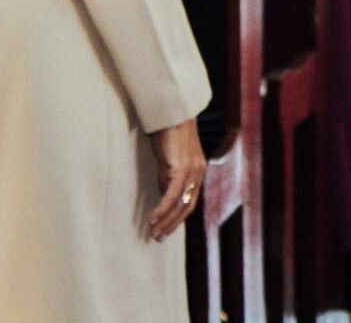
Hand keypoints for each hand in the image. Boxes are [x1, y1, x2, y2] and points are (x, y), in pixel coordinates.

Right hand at [146, 120, 205, 241]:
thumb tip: (162, 190)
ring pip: (180, 204)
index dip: (179, 216)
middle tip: (159, 238)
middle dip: (173, 224)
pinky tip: (152, 220)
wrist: (172, 112)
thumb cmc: (168, 131)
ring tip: (153, 233)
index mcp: (198, 169)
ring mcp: (191, 171)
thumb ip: (169, 173)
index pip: (190, 200)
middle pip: (187, 206)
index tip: (166, 229)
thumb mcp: (170, 156)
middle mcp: (197, 172)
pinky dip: (162, 210)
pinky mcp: (179, 168)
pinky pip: (171, 195)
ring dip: (166, 221)